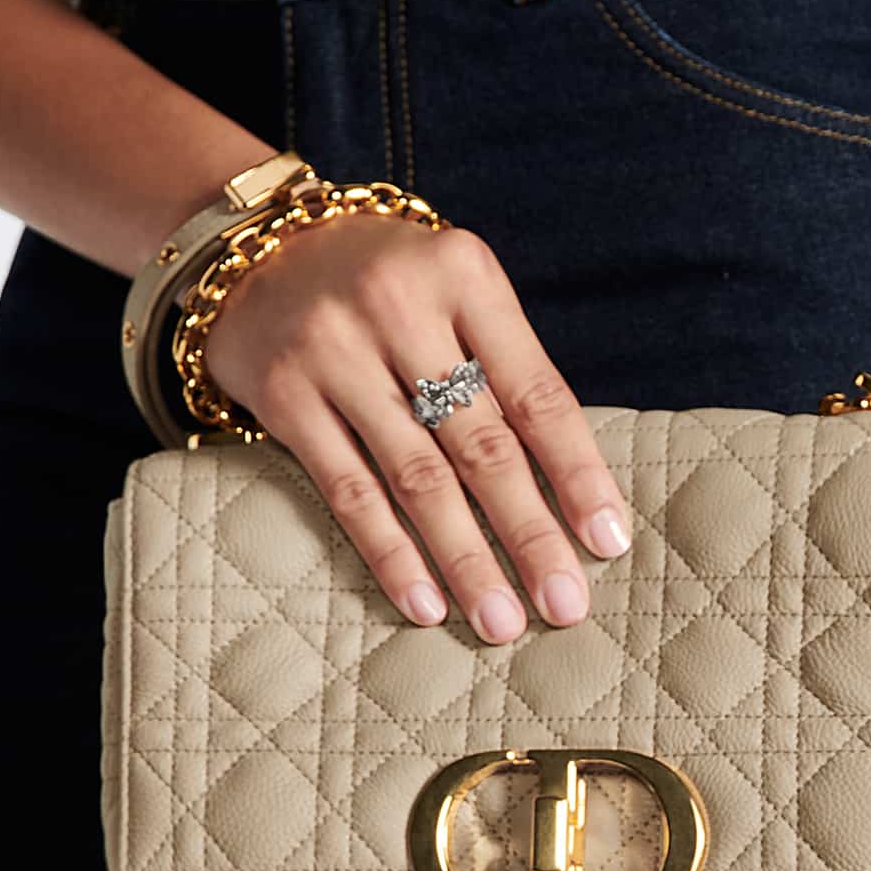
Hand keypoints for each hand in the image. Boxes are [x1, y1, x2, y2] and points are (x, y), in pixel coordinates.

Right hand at [205, 214, 631, 643]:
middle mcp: (399, 308)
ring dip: (465, 559)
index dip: (577, 473)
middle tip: (565, 604)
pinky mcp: (285, 396)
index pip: (536, 393)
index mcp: (465, 275)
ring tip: (502, 621)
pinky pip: (348, 491)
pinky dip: (391, 553)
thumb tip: (571, 492)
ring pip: (417, 478)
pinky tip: (425, 602)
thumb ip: (506, 367)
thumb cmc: (392, 284)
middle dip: (529, 534)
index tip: (608, 541)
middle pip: (482, 444)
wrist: (261, 249)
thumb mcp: (458, 291)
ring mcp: (335, 353)